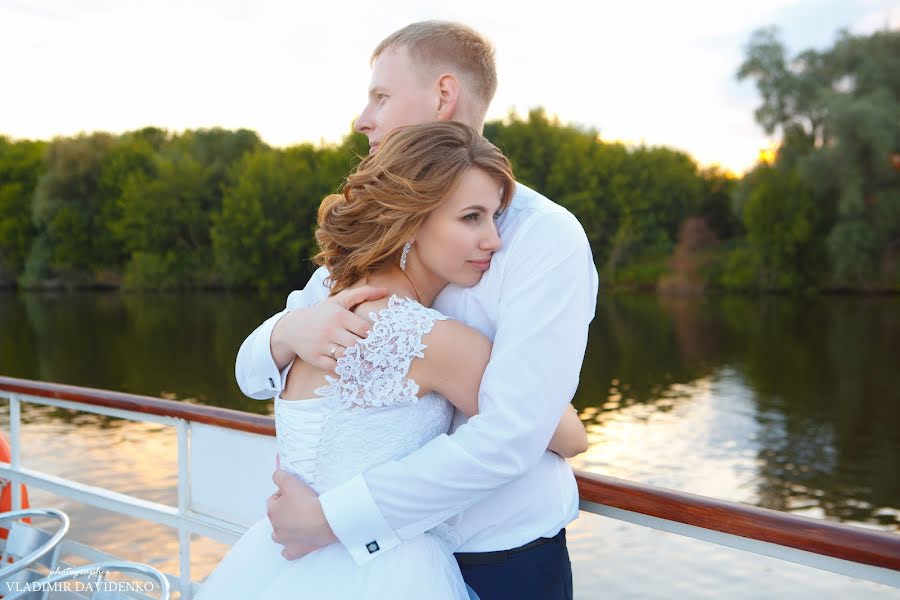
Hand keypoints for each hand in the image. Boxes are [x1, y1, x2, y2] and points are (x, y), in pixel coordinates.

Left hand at [267, 469, 337, 559]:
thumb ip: (279, 476)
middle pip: (277, 516)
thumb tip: (276, 476)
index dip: (284, 494)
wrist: (325, 520)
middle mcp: (276, 528)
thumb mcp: (290, 481)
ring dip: (286, 528)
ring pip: (279, 535)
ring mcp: (285, 541)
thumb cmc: (307, 502)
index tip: (296, 492)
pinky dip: (290, 547)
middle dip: (286, 511)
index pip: (274, 499)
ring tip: (299, 521)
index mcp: (272, 511)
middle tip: (301, 504)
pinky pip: (288, 552)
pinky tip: (296, 541)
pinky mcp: (296, 550)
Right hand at [272, 285, 388, 370]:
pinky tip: (352, 369)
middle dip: (367, 351)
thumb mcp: (340, 300)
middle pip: (355, 344)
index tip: (379, 341)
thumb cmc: (323, 313)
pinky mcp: (315, 359)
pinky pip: (334, 368)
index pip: (363, 329)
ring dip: (357, 361)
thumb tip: (386, 291)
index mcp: (339, 316)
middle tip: (376, 355)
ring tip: (366, 362)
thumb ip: (363, 293)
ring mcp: (321, 345)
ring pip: (345, 357)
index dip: (374, 337)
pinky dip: (345, 370)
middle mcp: (330, 330)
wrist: (293, 328)